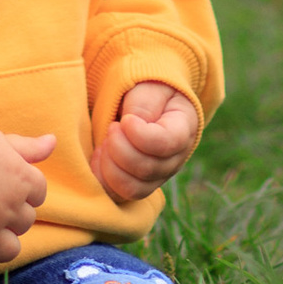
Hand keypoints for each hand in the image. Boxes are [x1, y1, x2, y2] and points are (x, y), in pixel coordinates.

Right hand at [0, 127, 55, 276]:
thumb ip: (27, 147)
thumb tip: (52, 142)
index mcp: (21, 179)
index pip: (38, 193)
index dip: (23, 190)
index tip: (6, 185)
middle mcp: (9, 208)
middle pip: (25, 222)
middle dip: (11, 215)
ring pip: (10, 250)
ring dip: (0, 242)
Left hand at [94, 82, 200, 207]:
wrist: (147, 102)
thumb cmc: (149, 92)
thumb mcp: (149, 88)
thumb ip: (142, 105)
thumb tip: (129, 126)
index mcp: (183, 129)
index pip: (166, 144)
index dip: (139, 135)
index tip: (125, 119)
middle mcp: (175, 160)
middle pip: (146, 169)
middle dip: (119, 147)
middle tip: (112, 127)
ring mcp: (157, 177)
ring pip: (132, 188)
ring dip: (110, 165)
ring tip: (105, 143)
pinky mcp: (138, 185)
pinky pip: (119, 195)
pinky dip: (102, 178)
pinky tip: (99, 156)